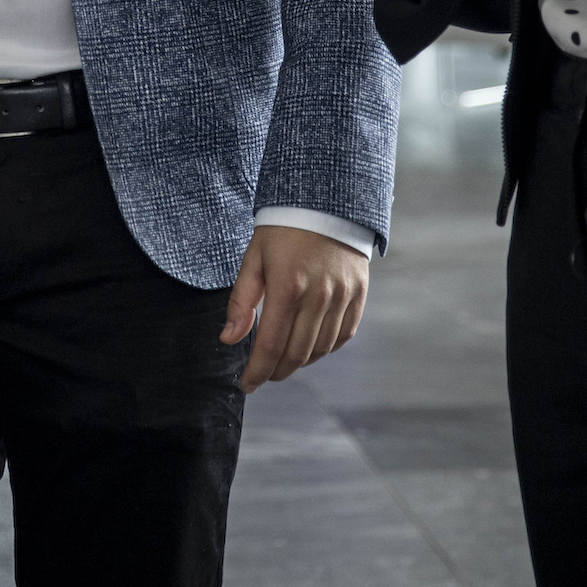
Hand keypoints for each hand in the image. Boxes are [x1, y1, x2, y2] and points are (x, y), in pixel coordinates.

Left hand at [222, 224, 369, 393]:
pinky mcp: (358, 293)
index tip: (247, 384)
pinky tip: (310, 348)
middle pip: (296, 353)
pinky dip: (325, 349)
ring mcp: (342, 295)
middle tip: (263, 376)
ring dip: (300, 363)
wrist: (325, 201)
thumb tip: (228, 338)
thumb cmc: (282, 229)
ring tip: (283, 362)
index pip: (270, 346)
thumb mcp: (254, 258)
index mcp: (286, 287)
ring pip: (320, 349)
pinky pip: (343, 334)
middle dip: (276, 371)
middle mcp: (318, 296)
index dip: (257, 371)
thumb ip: (241, 301)